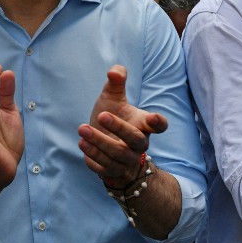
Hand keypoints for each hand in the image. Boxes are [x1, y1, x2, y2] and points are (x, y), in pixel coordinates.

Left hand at [80, 65, 166, 187]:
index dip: (158, 123)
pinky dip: (93, 157)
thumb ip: (116, 83)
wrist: (102, 143)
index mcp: (143, 125)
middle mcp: (139, 145)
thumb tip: (115, 71)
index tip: (154, 118)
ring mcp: (127, 160)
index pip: (159, 126)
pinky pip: (105, 168)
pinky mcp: (113, 171)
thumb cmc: (111, 117)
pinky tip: (82, 144)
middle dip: (118, 128)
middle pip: (135, 140)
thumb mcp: (112, 98)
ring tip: (82, 129)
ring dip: (99, 142)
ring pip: (117, 155)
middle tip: (101, 115)